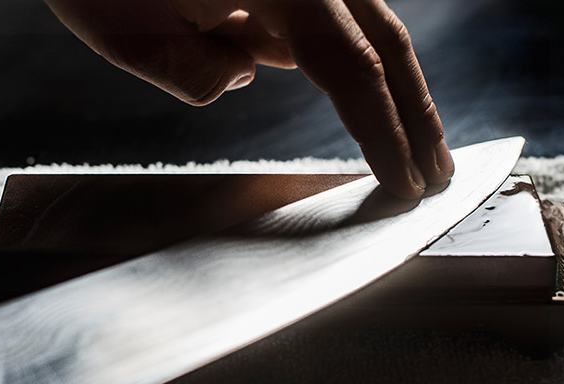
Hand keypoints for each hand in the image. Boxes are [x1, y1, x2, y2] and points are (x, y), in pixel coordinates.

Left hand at [44, 0, 451, 198]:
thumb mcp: (124, 31)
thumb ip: (192, 71)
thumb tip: (245, 75)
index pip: (351, 67)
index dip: (384, 131)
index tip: (405, 184)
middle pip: (385, 42)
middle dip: (417, 115)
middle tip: (439, 176)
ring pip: (372, 29)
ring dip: (396, 92)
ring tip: (417, 149)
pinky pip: (340, 20)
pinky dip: (359, 65)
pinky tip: (365, 104)